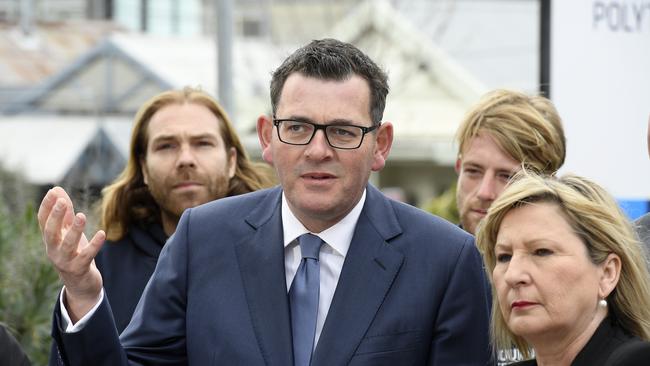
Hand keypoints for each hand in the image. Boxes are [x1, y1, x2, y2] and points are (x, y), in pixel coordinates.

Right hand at [38, 187, 105, 322]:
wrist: (81, 285)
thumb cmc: (74, 253)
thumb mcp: (68, 232)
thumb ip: (65, 213)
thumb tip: (58, 190)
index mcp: (50, 240)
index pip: (43, 221)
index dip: (47, 207)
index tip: (53, 191)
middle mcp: (54, 250)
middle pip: (50, 232)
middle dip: (56, 217)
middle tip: (62, 201)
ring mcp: (65, 261)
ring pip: (67, 245)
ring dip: (74, 230)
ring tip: (81, 215)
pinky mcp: (79, 269)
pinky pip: (86, 256)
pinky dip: (94, 245)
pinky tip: (102, 233)